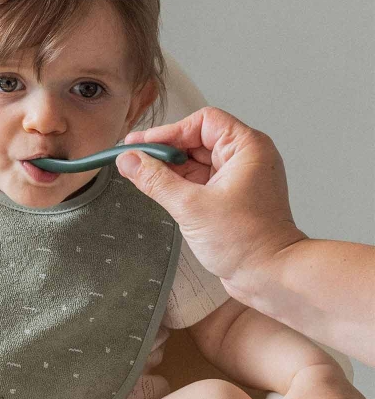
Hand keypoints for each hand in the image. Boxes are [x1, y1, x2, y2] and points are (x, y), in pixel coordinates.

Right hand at [115, 107, 306, 300]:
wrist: (270, 276)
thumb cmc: (245, 241)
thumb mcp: (190, 207)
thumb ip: (155, 180)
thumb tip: (128, 160)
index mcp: (247, 148)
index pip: (202, 122)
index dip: (169, 132)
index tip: (141, 145)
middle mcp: (246, 158)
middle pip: (197, 140)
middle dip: (165, 151)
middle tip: (133, 159)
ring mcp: (239, 179)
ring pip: (196, 162)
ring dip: (170, 169)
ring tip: (142, 177)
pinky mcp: (232, 198)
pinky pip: (201, 181)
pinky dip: (180, 184)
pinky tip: (159, 191)